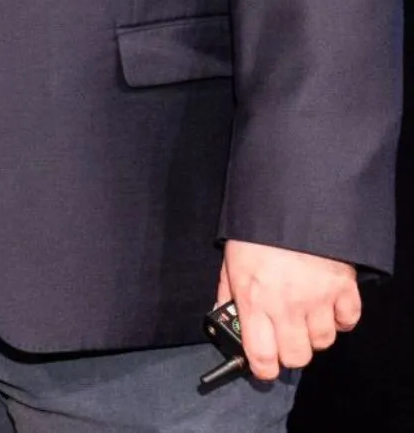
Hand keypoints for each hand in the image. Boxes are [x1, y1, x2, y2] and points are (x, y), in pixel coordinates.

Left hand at [217, 239, 360, 380]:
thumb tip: (223, 318)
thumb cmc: (254, 234)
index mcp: (254, 300)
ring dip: (313, 336)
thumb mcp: (230, 263)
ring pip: (323, 342)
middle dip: (289, 354)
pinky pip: (348, 321)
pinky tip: (327, 308)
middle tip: (284, 340)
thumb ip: (227, 294)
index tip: (262, 367)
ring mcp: (318, 298)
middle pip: (297, 357)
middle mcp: (287, 305)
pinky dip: (340, 320)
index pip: (261, 355)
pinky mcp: (343, 288)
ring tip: (304, 318)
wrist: (289, 203)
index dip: (262, 369)